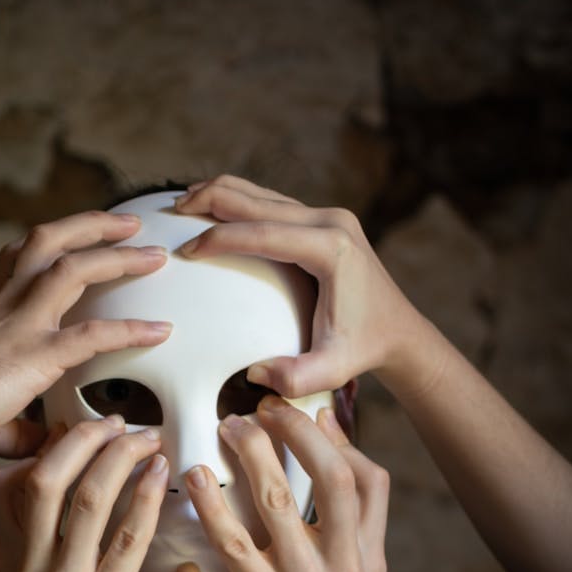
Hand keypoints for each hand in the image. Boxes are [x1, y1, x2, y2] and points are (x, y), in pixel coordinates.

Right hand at [0, 211, 169, 460]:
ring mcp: (19, 326)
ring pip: (70, 268)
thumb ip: (24, 425)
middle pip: (47, 242)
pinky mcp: (33, 356)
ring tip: (153, 255)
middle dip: (91, 225)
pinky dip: (129, 330)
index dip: (49, 241)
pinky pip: (91, 334)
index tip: (77, 235)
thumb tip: (50, 447)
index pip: (17, 258)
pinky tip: (159, 332)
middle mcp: (5, 307)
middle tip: (130, 224)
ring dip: (116, 256)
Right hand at [0, 417, 167, 571]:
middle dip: (81, 439)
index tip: (70, 433)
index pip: (5, 487)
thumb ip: (37, 562)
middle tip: (114, 422)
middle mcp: (29, 568)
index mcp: (10, 565)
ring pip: (84, 500)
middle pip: (45, 478)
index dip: (39, 450)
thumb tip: (60, 526)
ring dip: (117, 458)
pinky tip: (161, 476)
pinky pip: (124, 542)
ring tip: (144, 436)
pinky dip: (143, 500)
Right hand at [174, 175, 441, 399]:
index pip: (262, 234)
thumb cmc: (363, 350)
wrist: (398, 332)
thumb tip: (256, 375)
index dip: (220, 239)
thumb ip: (296, 378)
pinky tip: (212, 209)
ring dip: (221, 195)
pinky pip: (272, 203)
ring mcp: (328, 217)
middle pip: (258, 200)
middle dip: (211, 201)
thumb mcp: (332, 371)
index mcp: (331, 250)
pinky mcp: (323, 221)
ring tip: (182, 203)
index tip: (187, 251)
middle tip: (172, 212)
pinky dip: (239, 202)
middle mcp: (331, 222)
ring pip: (262, 194)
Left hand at [185, 396, 389, 571]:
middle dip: (298, 431)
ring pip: (279, 502)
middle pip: (332, 476)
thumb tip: (323, 491)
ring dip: (252, 455)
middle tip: (264, 404)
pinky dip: (216, 507)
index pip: (371, 482)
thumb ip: (348, 541)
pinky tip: (197, 481)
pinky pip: (237, 546)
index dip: (339, 439)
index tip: (309, 410)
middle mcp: (346, 566)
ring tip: (227, 426)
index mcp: (369, 560)